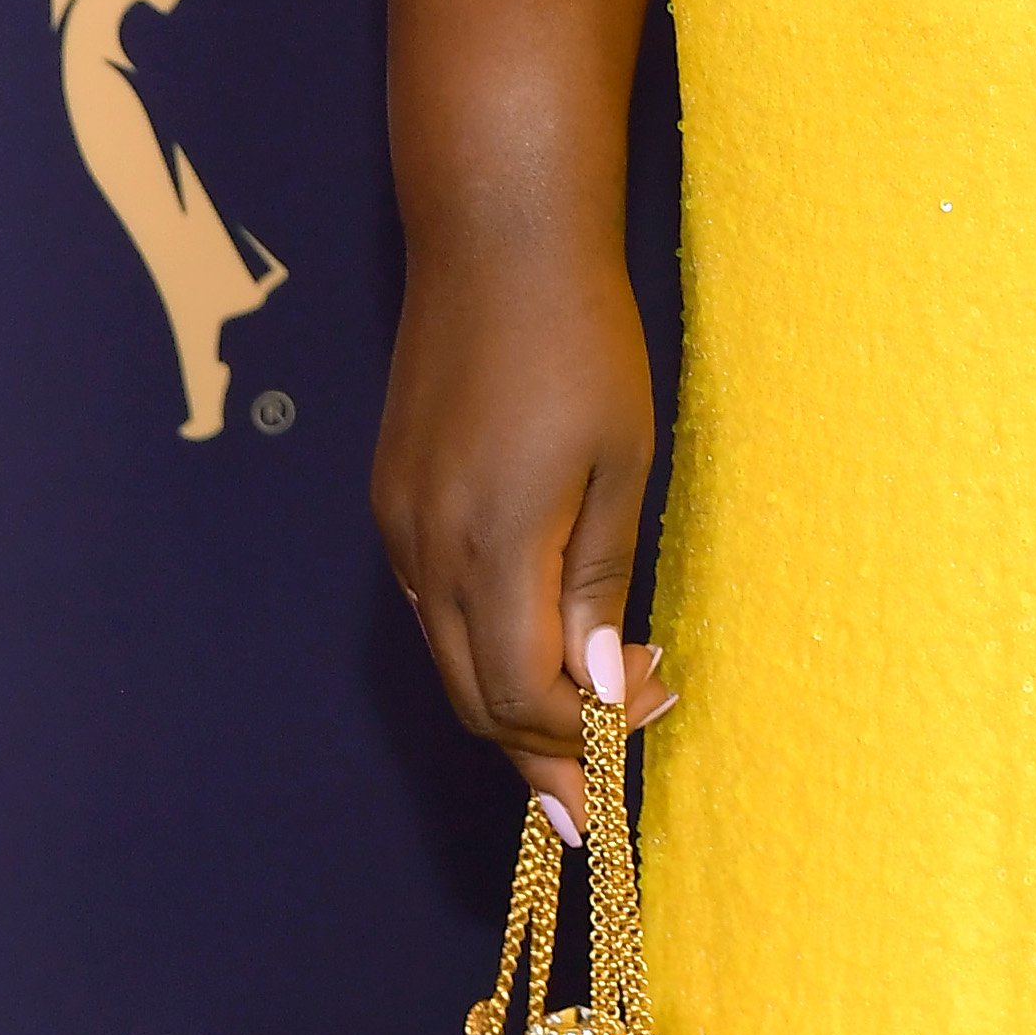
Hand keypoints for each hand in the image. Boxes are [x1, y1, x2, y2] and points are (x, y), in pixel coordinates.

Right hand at [372, 246, 671, 841]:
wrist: (496, 241)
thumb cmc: (582, 341)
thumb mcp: (620, 463)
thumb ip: (599, 582)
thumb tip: (602, 685)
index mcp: (489, 544)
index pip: (519, 692)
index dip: (580, 734)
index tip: (643, 732)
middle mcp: (423, 549)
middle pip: (471, 694)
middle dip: (538, 750)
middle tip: (601, 794)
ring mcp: (398, 524)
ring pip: (445, 656)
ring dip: (508, 702)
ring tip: (581, 731)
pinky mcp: (392, 498)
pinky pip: (430, 605)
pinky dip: (480, 645)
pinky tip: (534, 646)